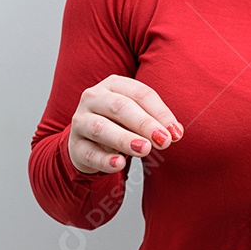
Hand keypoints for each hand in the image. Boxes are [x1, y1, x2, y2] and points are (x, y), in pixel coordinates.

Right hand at [68, 75, 182, 174]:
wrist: (88, 143)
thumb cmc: (119, 124)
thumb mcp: (137, 117)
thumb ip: (156, 121)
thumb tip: (175, 132)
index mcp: (113, 84)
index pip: (140, 93)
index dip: (160, 112)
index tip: (176, 132)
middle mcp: (93, 98)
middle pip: (120, 107)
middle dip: (144, 123)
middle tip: (164, 140)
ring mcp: (80, 121)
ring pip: (101, 128)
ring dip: (124, 139)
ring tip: (144, 149)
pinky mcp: (74, 146)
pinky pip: (89, 152)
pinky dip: (104, 160)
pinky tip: (118, 165)